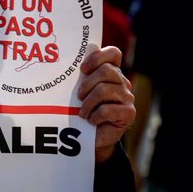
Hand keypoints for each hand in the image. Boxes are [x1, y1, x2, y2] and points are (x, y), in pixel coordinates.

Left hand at [77, 45, 135, 162]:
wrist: (91, 138)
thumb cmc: (82, 111)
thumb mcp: (79, 92)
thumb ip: (80, 78)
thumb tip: (64, 66)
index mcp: (112, 72)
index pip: (114, 53)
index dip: (98, 57)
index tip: (83, 69)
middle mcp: (122, 82)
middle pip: (107, 71)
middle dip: (87, 83)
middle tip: (79, 96)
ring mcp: (128, 97)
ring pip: (105, 90)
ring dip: (88, 103)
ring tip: (82, 112)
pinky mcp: (129, 113)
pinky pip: (108, 109)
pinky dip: (94, 116)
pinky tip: (91, 121)